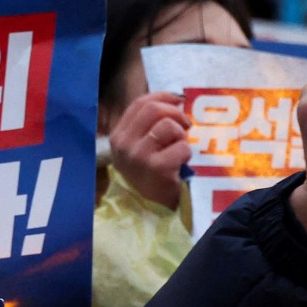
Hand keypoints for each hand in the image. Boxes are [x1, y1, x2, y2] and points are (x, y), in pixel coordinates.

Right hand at [108, 90, 190, 209]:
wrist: (150, 210)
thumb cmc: (149, 176)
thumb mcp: (141, 147)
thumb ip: (150, 124)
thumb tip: (175, 98)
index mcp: (119, 135)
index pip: (140, 104)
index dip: (163, 96)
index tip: (178, 100)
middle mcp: (124, 144)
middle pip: (154, 109)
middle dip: (176, 113)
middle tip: (186, 126)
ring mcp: (139, 156)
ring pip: (168, 126)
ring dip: (181, 135)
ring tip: (180, 148)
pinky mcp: (156, 168)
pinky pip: (181, 147)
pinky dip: (186, 153)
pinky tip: (181, 164)